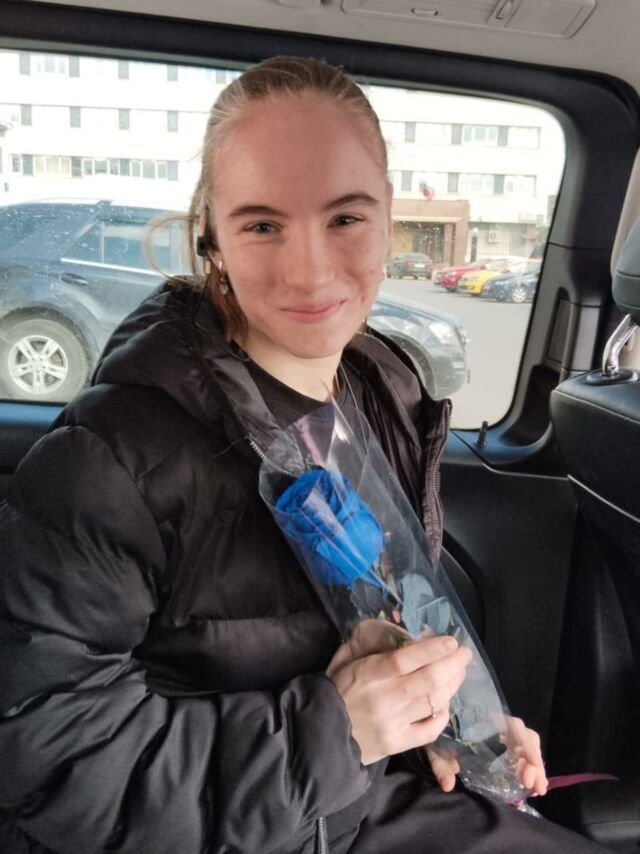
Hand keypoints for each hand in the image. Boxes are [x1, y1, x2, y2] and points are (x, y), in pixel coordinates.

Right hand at [327, 626, 471, 765]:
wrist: (320, 733)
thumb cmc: (334, 689)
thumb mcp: (346, 659)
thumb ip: (370, 644)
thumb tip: (401, 631)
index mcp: (368, 673)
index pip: (406, 659)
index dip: (433, 649)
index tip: (452, 641)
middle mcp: (384, 698)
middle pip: (428, 679)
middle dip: (453, 664)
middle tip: (465, 654)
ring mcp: (392, 723)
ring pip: (434, 701)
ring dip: (452, 685)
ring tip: (459, 673)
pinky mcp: (397, 743)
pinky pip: (430, 729)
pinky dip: (443, 714)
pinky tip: (445, 703)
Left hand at [424, 715, 547, 795]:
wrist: (428, 718)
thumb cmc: (434, 729)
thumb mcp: (435, 746)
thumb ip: (441, 764)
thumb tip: (449, 785)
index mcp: (483, 720)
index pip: (515, 726)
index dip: (526, 746)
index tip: (530, 768)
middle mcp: (496, 723)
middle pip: (526, 736)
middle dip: (534, 762)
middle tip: (533, 786)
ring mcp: (499, 733)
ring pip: (525, 744)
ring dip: (533, 766)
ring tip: (535, 788)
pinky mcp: (499, 743)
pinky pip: (518, 751)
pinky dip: (527, 765)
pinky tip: (528, 781)